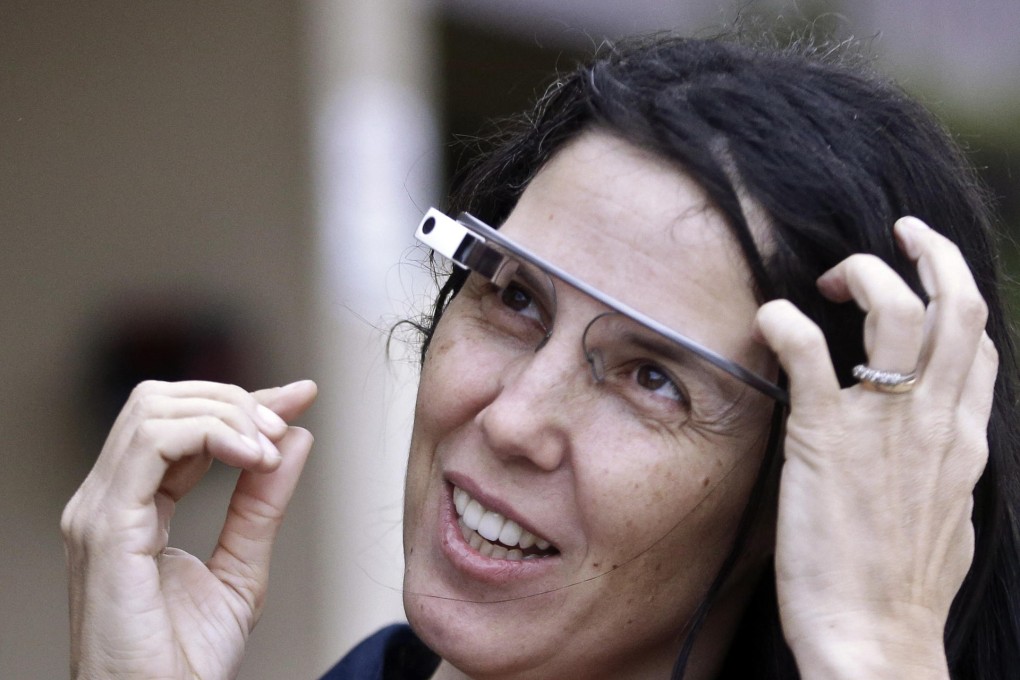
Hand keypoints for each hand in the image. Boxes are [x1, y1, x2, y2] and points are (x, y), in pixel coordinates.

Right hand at [61, 379, 316, 678]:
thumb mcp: (241, 568)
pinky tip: (252, 457)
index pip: (181, 423)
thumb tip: (294, 439)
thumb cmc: (183, 664)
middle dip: (234, 400)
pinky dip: (210, 434)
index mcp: (130, 507)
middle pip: (162, 400)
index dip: (243, 402)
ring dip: (227, 414)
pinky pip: (152, 444)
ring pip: (154, 409)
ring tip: (269, 448)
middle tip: (285, 426)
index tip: (301, 397)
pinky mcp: (105, 528)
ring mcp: (99, 511)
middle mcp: (106, 500)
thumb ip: (263, 503)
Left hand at [755, 217, 995, 678]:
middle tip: (897, 235)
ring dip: (865, 274)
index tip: (926, 275)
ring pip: (897, 311)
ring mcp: (884, 425)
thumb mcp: (944, 516)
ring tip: (830, 276)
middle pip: (957, 308)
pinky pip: (810, 354)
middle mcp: (935, 421)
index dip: (954, 295)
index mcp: (964, 438)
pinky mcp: (825, 438)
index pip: (978, 344)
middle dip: (931, 254)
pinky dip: (786, 321)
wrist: (876, 638)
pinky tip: (769, 316)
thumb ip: (939, 467)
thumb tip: (925, 444)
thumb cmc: (900, 587)